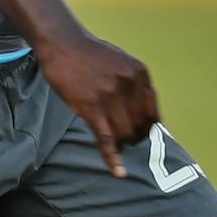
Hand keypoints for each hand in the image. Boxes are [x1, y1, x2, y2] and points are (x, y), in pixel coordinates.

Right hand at [35, 33, 158, 177]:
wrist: (63, 44)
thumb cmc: (91, 54)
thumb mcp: (122, 62)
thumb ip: (135, 84)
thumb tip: (146, 112)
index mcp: (140, 74)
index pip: (153, 113)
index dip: (148, 128)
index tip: (142, 135)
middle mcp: (129, 85)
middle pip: (140, 126)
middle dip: (134, 138)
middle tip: (127, 141)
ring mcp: (110, 97)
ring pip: (124, 134)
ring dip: (123, 145)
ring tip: (118, 146)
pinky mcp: (91, 108)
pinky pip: (106, 139)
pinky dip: (113, 158)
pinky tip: (118, 172)